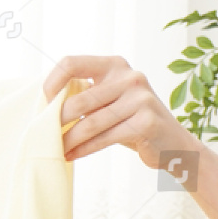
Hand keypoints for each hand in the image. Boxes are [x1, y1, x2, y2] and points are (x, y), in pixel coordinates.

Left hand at [43, 55, 197, 167]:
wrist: (173, 143)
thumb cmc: (133, 121)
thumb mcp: (112, 100)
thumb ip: (88, 95)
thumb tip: (47, 105)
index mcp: (115, 65)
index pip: (72, 63)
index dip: (52, 80)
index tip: (43, 100)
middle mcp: (129, 77)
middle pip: (81, 99)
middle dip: (59, 120)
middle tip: (45, 134)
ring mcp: (140, 99)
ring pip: (91, 122)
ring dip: (69, 139)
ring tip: (57, 148)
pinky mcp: (145, 122)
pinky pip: (104, 138)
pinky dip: (84, 149)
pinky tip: (72, 155)